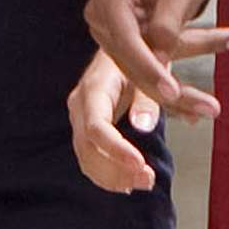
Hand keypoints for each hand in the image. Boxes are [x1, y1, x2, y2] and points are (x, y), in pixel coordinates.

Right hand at [67, 45, 163, 198]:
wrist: (124, 45)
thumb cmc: (139, 57)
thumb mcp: (148, 72)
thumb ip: (148, 98)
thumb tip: (144, 127)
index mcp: (94, 89)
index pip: (97, 127)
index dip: (116, 150)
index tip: (140, 165)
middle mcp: (81, 105)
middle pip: (88, 147)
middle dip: (116, 169)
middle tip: (148, 180)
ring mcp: (80, 118)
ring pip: (86, 157)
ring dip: (112, 176)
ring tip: (144, 183)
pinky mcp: (85, 129)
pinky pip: (89, 158)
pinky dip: (106, 174)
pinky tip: (127, 183)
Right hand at [86, 0, 228, 119]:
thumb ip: (168, 23)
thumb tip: (160, 59)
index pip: (126, 40)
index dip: (149, 67)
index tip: (172, 91)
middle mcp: (100, 13)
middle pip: (128, 60)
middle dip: (161, 85)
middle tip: (199, 109)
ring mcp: (108, 28)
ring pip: (135, 70)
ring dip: (171, 89)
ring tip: (206, 109)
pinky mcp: (122, 41)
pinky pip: (144, 66)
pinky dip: (169, 81)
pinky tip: (196, 106)